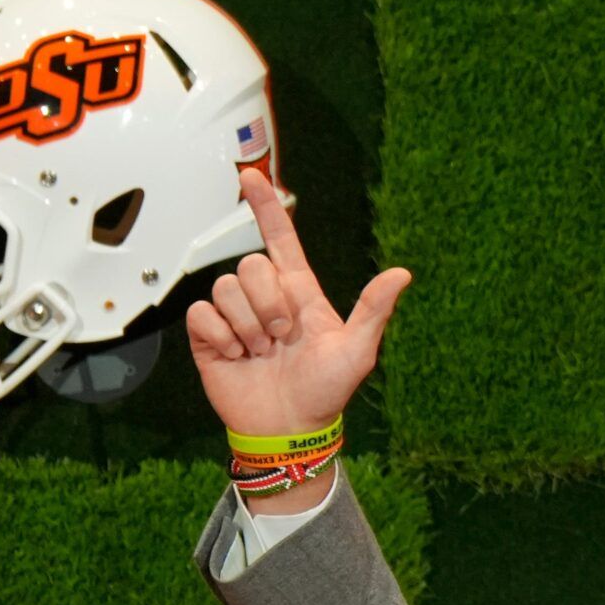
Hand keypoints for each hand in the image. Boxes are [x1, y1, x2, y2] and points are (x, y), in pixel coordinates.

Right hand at [185, 168, 412, 435]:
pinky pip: (202, 313)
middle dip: (268, 303)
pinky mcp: (209, 335)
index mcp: (300, 293)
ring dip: (247, 325)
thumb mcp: (357, 351)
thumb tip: (402, 274)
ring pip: (225, 288)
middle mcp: (266, 298)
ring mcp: (236, 316)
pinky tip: (237, 356)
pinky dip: (221, 336)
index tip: (250, 176)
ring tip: (261, 351)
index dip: (265, 208)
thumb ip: (374, 309)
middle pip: (250, 265)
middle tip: (282, 338)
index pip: (280, 240)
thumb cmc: (325, 392)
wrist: (287, 429)